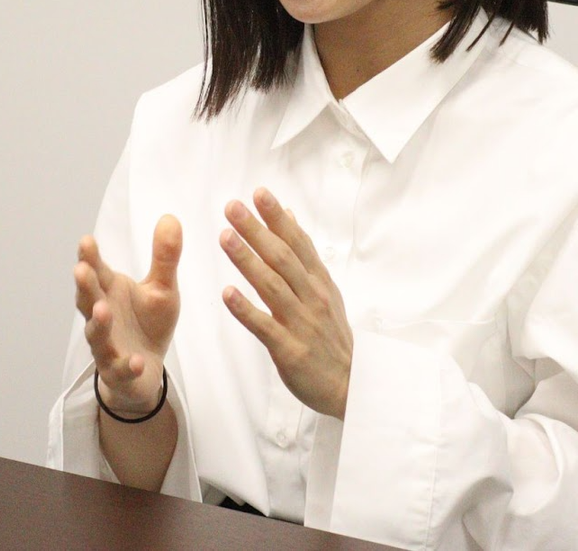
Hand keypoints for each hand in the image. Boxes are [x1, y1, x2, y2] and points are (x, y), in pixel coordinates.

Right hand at [74, 215, 181, 415]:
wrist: (144, 371)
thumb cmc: (148, 323)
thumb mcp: (162, 288)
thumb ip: (165, 257)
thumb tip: (170, 216)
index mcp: (109, 291)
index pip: (96, 272)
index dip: (89, 257)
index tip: (86, 240)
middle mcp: (101, 316)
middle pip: (88, 300)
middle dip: (84, 286)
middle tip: (81, 269)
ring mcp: (107, 346)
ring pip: (97, 335)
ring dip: (99, 323)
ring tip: (103, 309)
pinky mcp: (118, 372)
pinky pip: (120, 369)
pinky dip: (126, 365)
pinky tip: (135, 360)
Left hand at [220, 188, 352, 417]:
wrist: (351, 385)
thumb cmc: (331, 334)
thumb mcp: (325, 289)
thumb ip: (304, 253)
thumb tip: (288, 215)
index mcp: (319, 281)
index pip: (297, 242)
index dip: (277, 217)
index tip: (259, 193)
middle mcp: (312, 297)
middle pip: (282, 258)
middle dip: (257, 231)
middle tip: (233, 207)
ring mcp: (301, 323)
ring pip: (272, 286)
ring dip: (247, 261)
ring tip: (225, 238)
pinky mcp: (289, 350)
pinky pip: (265, 327)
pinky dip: (246, 310)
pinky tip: (227, 294)